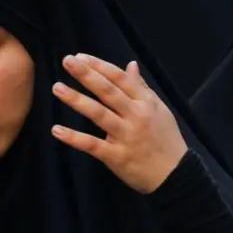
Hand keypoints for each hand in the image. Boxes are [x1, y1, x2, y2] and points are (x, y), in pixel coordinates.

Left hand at [51, 53, 187, 193]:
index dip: (100, 66)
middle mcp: (136, 116)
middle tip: (67, 61)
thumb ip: (142, 88)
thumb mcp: (159, 110)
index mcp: (146, 102)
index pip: (120, 79)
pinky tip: (56, 130)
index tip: (80, 57)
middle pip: (108, 91)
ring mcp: (126, 136)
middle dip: (87, 75)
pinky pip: (93, 145)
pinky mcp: (117, 156)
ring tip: (57, 87)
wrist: (176, 174)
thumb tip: (131, 65)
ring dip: (77, 100)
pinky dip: (74, 138)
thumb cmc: (166, 139)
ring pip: (99, 114)